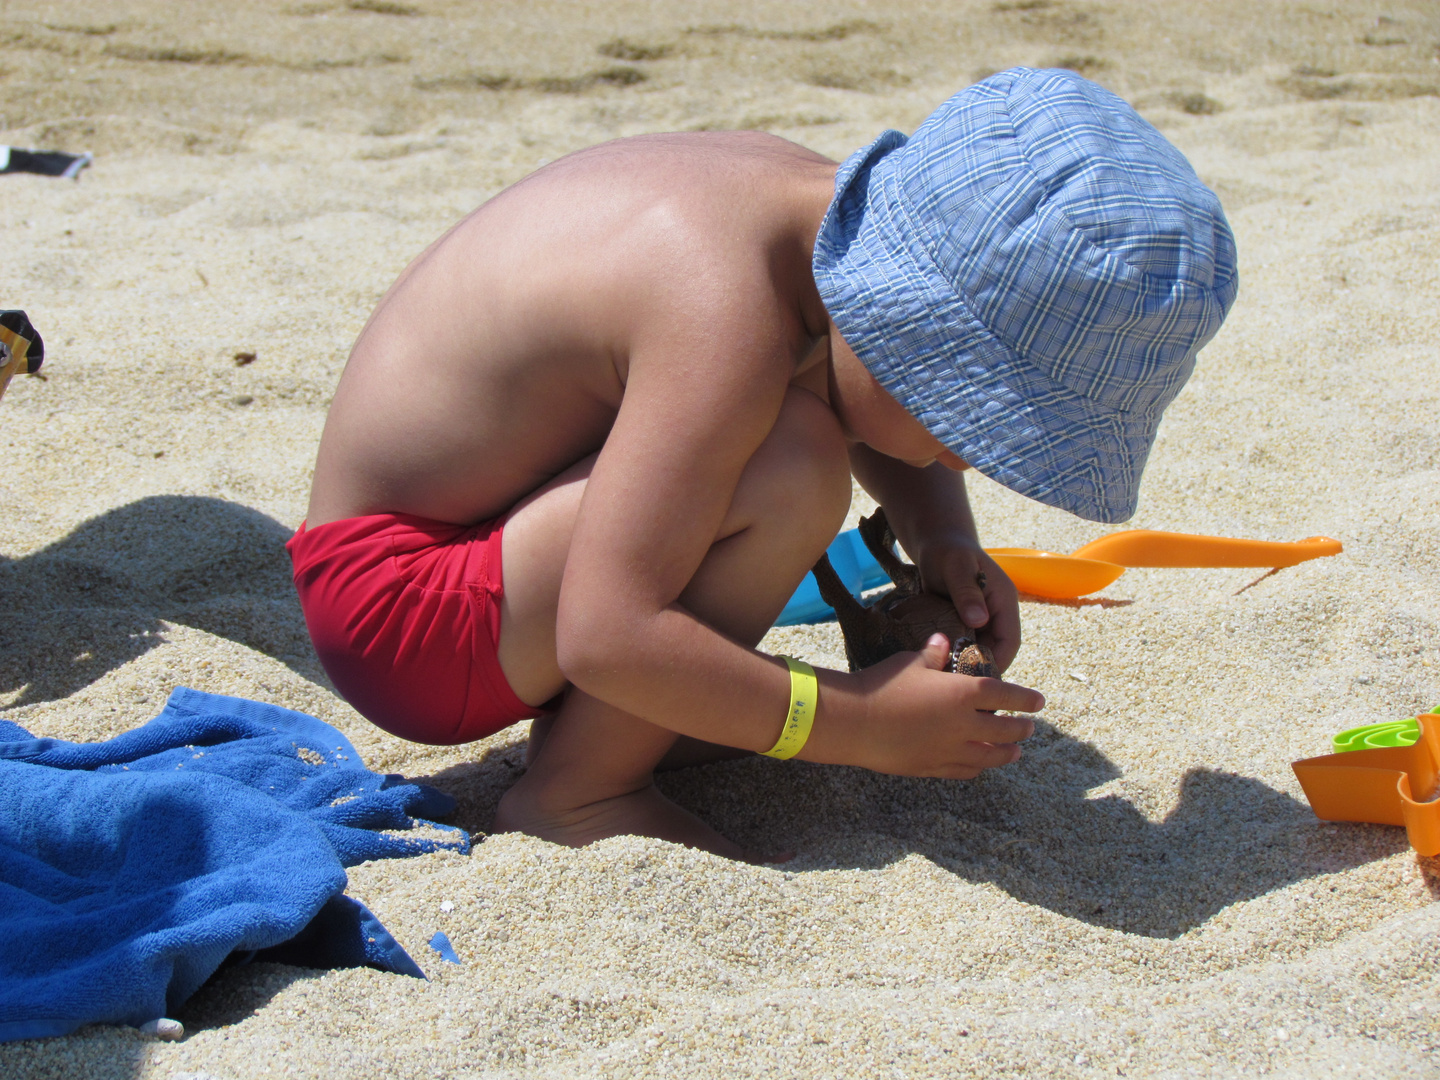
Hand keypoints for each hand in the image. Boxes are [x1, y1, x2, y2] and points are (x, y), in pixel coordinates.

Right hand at [805, 634, 1043, 778]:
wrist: (853, 722)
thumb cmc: (882, 685)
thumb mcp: (910, 663)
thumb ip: (932, 655)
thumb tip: (943, 641)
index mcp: (962, 694)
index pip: (1005, 697)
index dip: (1025, 699)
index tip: (1039, 702)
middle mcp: (963, 725)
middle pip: (1004, 731)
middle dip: (1021, 729)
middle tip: (1029, 727)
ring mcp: (949, 750)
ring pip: (990, 756)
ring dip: (1007, 754)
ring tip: (1016, 752)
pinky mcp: (932, 767)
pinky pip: (964, 770)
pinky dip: (978, 767)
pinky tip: (980, 765)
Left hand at [917, 537, 1021, 672]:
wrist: (936, 544)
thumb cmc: (948, 551)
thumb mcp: (956, 566)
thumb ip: (966, 592)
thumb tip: (979, 620)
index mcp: (1004, 601)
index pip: (1010, 639)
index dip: (998, 660)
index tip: (978, 677)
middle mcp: (996, 614)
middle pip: (995, 650)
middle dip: (979, 667)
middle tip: (956, 684)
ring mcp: (981, 620)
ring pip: (978, 650)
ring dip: (964, 663)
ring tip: (945, 678)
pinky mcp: (964, 623)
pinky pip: (963, 645)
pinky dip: (952, 654)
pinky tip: (937, 665)